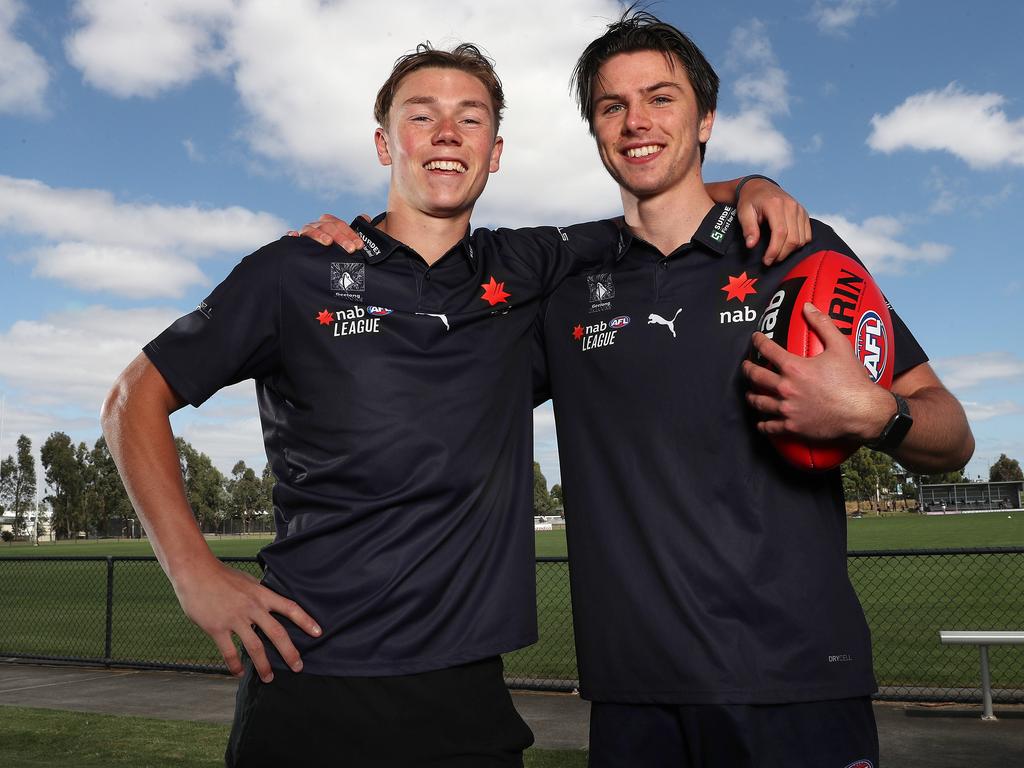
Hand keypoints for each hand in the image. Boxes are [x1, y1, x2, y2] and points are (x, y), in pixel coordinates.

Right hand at [173, 558, 321, 682]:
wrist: (196, 572)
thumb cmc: (222, 576)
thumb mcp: (248, 581)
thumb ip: (260, 595)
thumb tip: (270, 605)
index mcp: (262, 595)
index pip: (290, 608)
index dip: (306, 620)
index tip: (318, 633)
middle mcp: (252, 607)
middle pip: (277, 633)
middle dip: (290, 652)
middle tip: (298, 667)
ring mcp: (234, 619)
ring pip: (255, 647)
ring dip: (263, 666)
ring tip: (269, 677)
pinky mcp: (217, 628)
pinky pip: (230, 651)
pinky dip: (235, 665)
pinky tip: (238, 673)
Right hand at [286, 213, 367, 252]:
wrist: (314, 255)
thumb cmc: (333, 247)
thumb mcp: (345, 238)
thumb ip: (355, 229)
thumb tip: (366, 217)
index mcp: (328, 222)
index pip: (340, 224)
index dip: (351, 234)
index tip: (359, 245)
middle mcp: (317, 225)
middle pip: (328, 227)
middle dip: (341, 238)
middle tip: (351, 249)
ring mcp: (305, 232)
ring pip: (312, 230)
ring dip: (320, 235)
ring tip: (328, 242)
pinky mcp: (295, 240)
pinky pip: (292, 236)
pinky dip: (292, 235)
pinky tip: (295, 237)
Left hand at [735, 179, 811, 265]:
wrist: (759, 187)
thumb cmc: (750, 200)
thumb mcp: (744, 212)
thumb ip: (748, 228)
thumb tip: (751, 245)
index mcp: (776, 205)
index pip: (780, 233)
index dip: (774, 250)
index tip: (767, 260)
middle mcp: (791, 206)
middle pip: (793, 238)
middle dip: (782, 254)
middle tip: (770, 260)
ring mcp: (799, 209)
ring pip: (802, 239)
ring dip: (790, 251)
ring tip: (777, 253)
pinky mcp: (803, 213)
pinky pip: (807, 234)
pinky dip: (798, 244)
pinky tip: (786, 246)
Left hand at [741, 303, 892, 440]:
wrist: (863, 411)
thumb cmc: (852, 380)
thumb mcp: (840, 346)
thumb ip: (822, 324)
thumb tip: (808, 306)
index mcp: (794, 367)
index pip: (768, 350)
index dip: (758, 341)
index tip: (755, 338)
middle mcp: (786, 388)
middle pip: (756, 376)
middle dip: (748, 369)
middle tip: (746, 366)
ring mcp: (787, 409)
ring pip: (759, 402)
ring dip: (752, 396)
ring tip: (750, 393)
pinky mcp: (793, 426)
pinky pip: (770, 426)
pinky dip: (764, 424)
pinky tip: (761, 423)